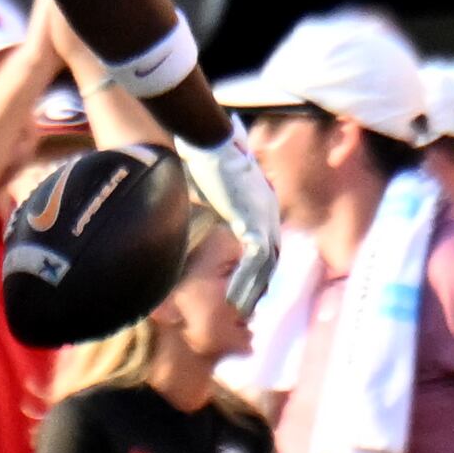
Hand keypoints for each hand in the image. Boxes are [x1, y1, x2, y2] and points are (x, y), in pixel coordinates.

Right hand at [184, 135, 281, 311]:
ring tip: (241, 313)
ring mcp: (265, 216)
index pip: (265, 246)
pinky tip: (234, 298)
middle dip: (260, 287)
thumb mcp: (206, 192)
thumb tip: (182, 221)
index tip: (248, 292)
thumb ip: (205, 209)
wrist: (206, 139)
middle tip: (249, 312)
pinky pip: (255, 259)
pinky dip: (244, 280)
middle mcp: (268, 213)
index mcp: (260, 206)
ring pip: (266, 265)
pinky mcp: (254, 220)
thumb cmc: (200, 159)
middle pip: (271, 260)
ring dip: (253, 290)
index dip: (259, 271)